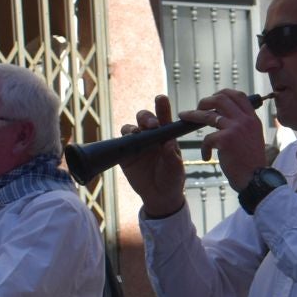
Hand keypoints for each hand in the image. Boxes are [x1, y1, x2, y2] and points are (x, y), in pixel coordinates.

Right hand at [118, 96, 190, 217]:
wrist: (159, 196)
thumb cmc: (172, 179)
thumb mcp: (176, 169)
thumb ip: (172, 157)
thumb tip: (169, 144)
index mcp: (166, 136)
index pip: (164, 118)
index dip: (162, 107)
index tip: (161, 99)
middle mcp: (151, 136)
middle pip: (145, 118)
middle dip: (147, 117)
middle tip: (153, 125)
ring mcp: (137, 143)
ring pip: (131, 128)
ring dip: (133, 128)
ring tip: (137, 133)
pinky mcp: (125, 153)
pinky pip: (120, 142)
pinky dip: (121, 140)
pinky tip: (125, 142)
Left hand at [196, 89, 268, 193]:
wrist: (257, 179)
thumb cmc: (252, 163)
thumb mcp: (253, 137)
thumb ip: (243, 125)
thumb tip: (225, 116)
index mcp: (253, 118)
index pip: (238, 95)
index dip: (222, 94)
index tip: (213, 101)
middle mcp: (246, 120)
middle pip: (221, 98)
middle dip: (206, 101)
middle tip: (198, 108)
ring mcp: (236, 128)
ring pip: (209, 114)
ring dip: (193, 114)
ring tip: (184, 116)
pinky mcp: (226, 140)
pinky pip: (207, 138)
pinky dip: (204, 147)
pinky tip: (206, 156)